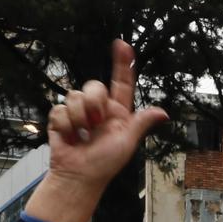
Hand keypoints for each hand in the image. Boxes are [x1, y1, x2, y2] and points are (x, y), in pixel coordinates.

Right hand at [29, 40, 167, 221]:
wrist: (78, 176)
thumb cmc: (105, 164)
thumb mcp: (127, 142)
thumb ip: (141, 123)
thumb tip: (163, 112)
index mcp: (117, 112)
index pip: (122, 83)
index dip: (122, 63)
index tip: (123, 45)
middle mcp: (98, 109)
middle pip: (93, 86)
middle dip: (93, 102)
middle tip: (96, 124)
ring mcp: (79, 113)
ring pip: (74, 96)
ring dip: (78, 118)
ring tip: (82, 135)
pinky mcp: (61, 118)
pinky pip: (60, 109)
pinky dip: (65, 125)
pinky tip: (69, 138)